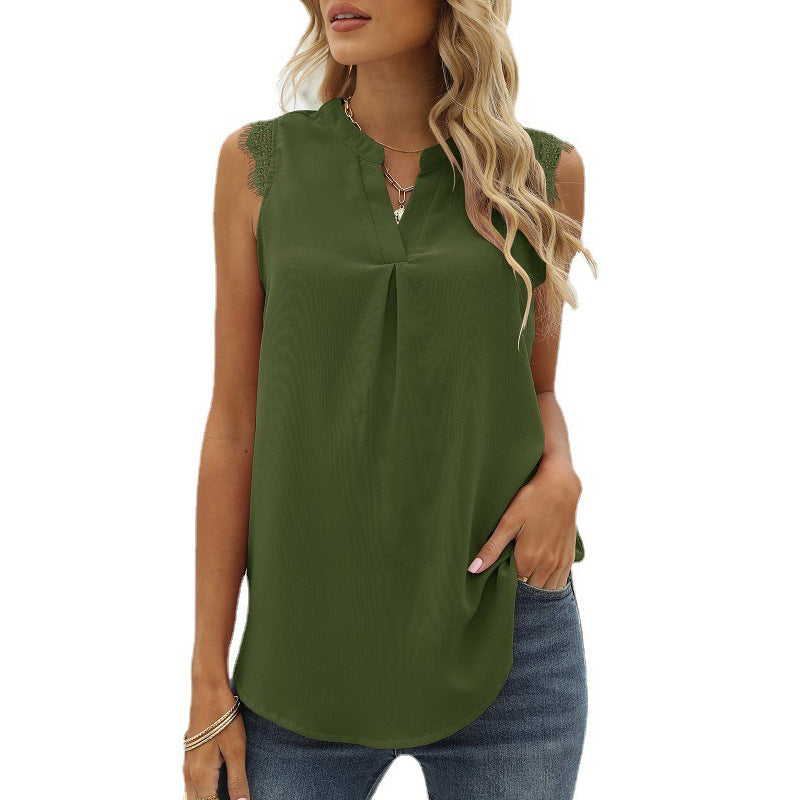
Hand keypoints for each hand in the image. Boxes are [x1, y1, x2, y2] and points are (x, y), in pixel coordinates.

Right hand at [183, 682, 249, 799]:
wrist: (208, 691)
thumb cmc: (223, 718)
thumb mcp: (236, 749)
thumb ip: (237, 780)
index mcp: (201, 776)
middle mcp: (190, 774)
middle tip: (234, 797)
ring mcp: (188, 766)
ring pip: (191, 796)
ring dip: (205, 798)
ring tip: (224, 793)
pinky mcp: (190, 758)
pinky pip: (192, 786)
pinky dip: (202, 793)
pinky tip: (215, 788)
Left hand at [467, 458, 580, 589]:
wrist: (560, 487)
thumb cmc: (531, 500)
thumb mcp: (508, 522)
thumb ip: (492, 548)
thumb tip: (473, 569)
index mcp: (528, 559)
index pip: (512, 585)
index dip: (503, 581)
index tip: (497, 575)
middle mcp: (546, 565)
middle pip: (529, 589)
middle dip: (519, 587)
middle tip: (508, 577)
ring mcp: (559, 563)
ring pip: (546, 590)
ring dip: (535, 588)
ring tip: (523, 577)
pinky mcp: (569, 557)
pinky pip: (560, 582)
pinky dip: (550, 584)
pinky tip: (540, 575)